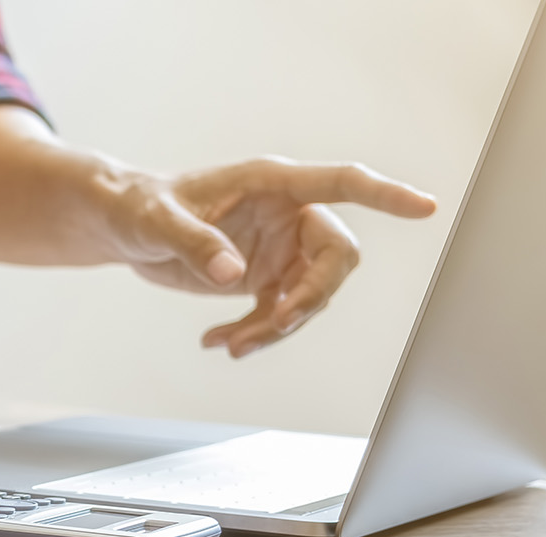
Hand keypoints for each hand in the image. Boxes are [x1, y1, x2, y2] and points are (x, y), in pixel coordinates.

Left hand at [98, 157, 436, 356]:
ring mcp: (279, 247)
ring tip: (230, 345)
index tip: (424, 207)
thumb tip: (232, 274)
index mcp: (272, 183)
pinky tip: (217, 342)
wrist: (121, 225)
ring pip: (310, 294)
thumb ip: (195, 243)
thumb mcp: (158, 222)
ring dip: (278, 326)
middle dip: (312, 296)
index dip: (384, 195)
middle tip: (275, 323)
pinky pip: (281, 312)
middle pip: (336, 257)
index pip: (341, 183)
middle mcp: (286, 214)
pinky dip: (257, 333)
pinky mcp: (264, 276)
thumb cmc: (138, 205)